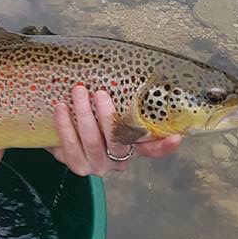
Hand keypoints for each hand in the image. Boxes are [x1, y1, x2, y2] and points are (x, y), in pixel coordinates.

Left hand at [48, 84, 181, 176]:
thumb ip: (121, 104)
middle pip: (117, 140)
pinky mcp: (76, 166)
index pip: (153, 150)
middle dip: (107, 115)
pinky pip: (70, 146)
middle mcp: (118, 161)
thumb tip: (129, 72)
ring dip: (84, 115)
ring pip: (92, 142)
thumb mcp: (109, 114)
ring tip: (78, 92)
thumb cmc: (93, 121)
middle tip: (99, 93)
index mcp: (132, 148)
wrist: (64, 137)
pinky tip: (61, 108)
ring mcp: (97, 165)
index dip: (165, 146)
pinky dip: (64, 125)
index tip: (176, 137)